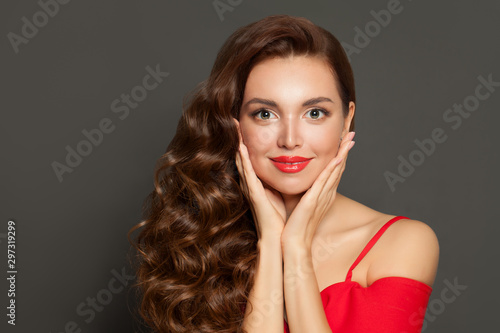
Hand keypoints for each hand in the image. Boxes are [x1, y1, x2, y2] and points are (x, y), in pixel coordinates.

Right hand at [233, 119, 285, 239]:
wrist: (280, 238)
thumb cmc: (281, 218)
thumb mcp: (280, 192)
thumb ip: (278, 180)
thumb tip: (288, 166)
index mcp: (258, 182)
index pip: (249, 158)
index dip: (245, 142)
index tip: (244, 125)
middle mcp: (251, 183)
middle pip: (242, 156)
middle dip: (238, 138)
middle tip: (234, 120)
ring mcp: (251, 188)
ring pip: (242, 160)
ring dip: (238, 143)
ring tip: (234, 126)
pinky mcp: (254, 194)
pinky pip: (248, 173)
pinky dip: (243, 159)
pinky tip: (241, 147)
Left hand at [281, 131, 355, 250]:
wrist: (294, 244)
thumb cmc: (293, 226)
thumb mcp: (297, 203)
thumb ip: (299, 191)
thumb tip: (292, 180)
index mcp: (321, 194)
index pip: (332, 170)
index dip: (338, 154)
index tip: (342, 140)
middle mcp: (326, 194)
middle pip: (338, 167)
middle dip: (345, 149)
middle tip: (351, 133)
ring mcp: (322, 197)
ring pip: (335, 171)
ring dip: (343, 153)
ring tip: (349, 138)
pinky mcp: (314, 201)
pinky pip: (326, 182)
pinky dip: (333, 169)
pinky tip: (339, 157)